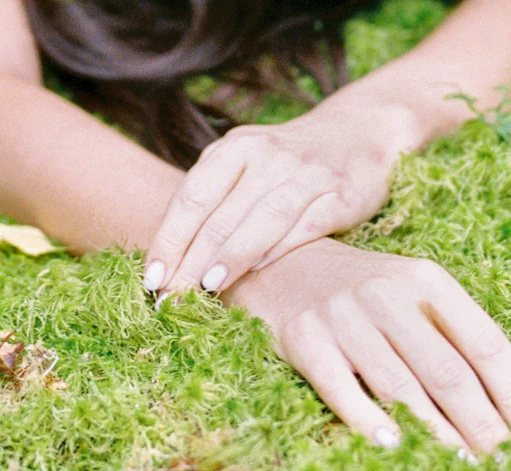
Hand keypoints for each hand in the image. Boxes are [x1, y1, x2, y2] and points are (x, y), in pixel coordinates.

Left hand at [141, 103, 428, 295]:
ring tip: (207, 288)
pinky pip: (305, 226)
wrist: (358, 132)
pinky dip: (278, 250)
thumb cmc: (284, 162)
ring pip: (262, 219)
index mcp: (234, 148)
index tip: (151, 280)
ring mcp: (306, 173)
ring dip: (231, 256)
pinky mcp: (341, 194)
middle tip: (173, 298)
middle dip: (191, 262)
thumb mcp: (244, 165)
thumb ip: (212, 202)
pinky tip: (258, 273)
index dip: (168, 241)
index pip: (191, 199)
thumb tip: (168, 263)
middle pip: (221, 215)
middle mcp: (268, 155)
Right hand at [221, 239, 510, 455]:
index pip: (485, 342)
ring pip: (401, 387)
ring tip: (465, 470)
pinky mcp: (304, 340)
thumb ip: (460, 335)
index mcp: (427, 281)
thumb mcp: (414, 296)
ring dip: (437, 435)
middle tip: (505, 467)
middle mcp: (388, 294)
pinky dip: (371, 422)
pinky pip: (343, 390)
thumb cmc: (362, 291)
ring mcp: (343, 317)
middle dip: (482, 426)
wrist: (279, 262)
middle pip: (448, 372)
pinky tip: (396, 449)